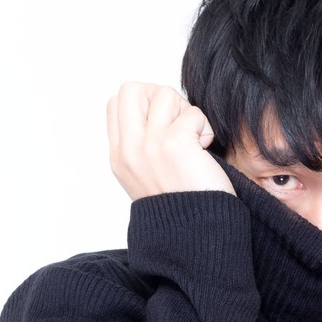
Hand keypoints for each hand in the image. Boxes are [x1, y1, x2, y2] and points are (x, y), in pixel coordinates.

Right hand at [106, 82, 233, 200]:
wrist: (195, 232)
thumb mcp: (143, 175)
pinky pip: (192, 113)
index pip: (116, 103)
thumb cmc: (181, 204)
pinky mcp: (174, 143)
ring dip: (186, 111)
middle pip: (132, 89)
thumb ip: (140, 144)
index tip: (163, 124)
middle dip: (159, 96)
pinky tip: (204, 147)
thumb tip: (154, 110)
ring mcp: (149, 145)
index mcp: (119, 156)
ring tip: (193, 137)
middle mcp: (128, 149)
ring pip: (164, 94)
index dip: (143, 103)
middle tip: (176, 122)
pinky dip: (204, 127)